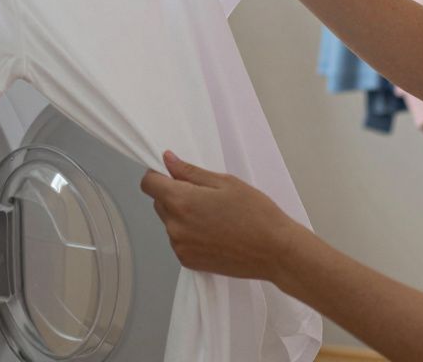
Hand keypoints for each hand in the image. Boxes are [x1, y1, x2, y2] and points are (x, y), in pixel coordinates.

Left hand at [139, 150, 305, 282]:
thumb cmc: (255, 214)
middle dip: (174, 194)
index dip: (158, 175)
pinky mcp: (188, 261)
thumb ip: (190, 172)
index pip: (148, 184)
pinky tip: (214, 232)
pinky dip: (189, 234)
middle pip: (159, 203)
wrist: (274, 251)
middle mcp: (174, 226)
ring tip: (214, 216)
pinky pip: (179, 240)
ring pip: (169, 222)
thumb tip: (167, 160)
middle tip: (205, 195)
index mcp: (181, 202)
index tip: (175, 175)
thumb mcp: (225, 182)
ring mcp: (180, 247)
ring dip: (182, 215)